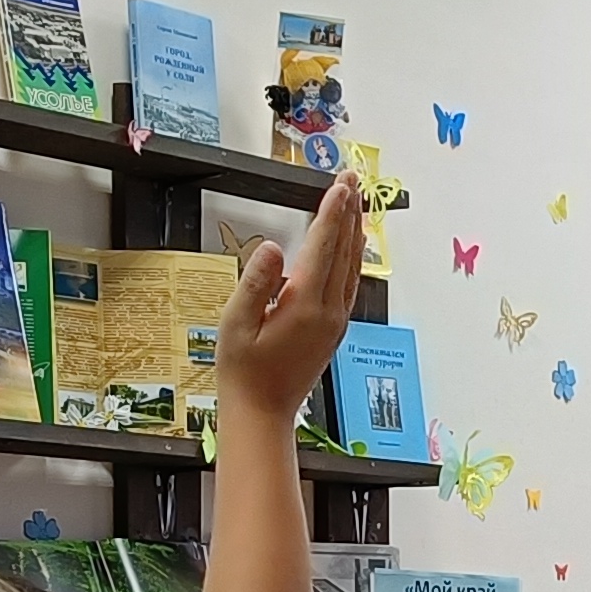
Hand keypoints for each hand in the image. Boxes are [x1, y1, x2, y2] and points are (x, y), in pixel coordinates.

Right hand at [215, 173, 367, 432]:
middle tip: (352, 178)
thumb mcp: (235, 325)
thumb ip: (253, 283)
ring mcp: (336, 321)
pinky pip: (349, 283)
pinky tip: (351, 245)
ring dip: (353, 231)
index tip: (339, 185)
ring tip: (355, 201)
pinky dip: (352, 257)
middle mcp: (329, 311)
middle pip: (343, 250)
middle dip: (348, 212)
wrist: (263, 413)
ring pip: (352, 266)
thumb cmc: (243, 372)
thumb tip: (270, 247)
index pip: (322, 247)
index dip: (330, 213)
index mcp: (305, 306)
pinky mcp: (335, 329)